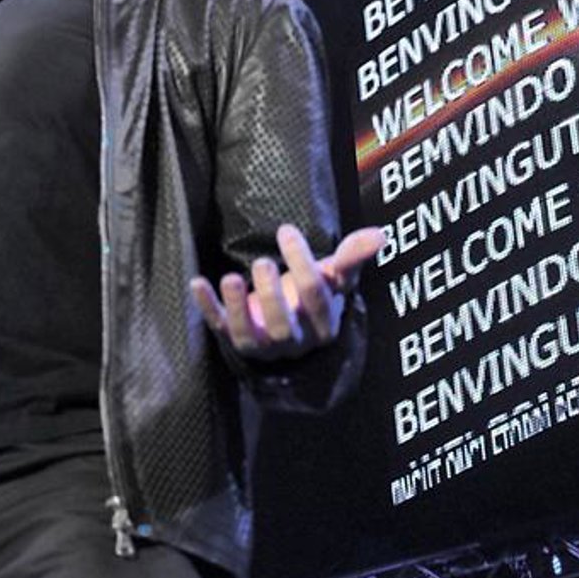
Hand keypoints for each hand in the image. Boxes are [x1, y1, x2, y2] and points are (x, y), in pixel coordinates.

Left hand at [190, 223, 383, 362]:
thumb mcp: (335, 276)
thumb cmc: (315, 294)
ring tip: (231, 277)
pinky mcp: (236, 341)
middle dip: (272, 295)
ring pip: (251, 337)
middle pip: (285, 326)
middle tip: (262, 262)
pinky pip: (220, 329)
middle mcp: (295, 342)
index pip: (315, 298)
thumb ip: (353, 256)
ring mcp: (263, 347)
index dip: (302, 263)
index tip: (286, 230)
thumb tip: (380, 235)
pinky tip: (198, 283)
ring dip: (238, 308)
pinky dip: (207, 308)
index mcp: (324, 326)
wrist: (291, 323)